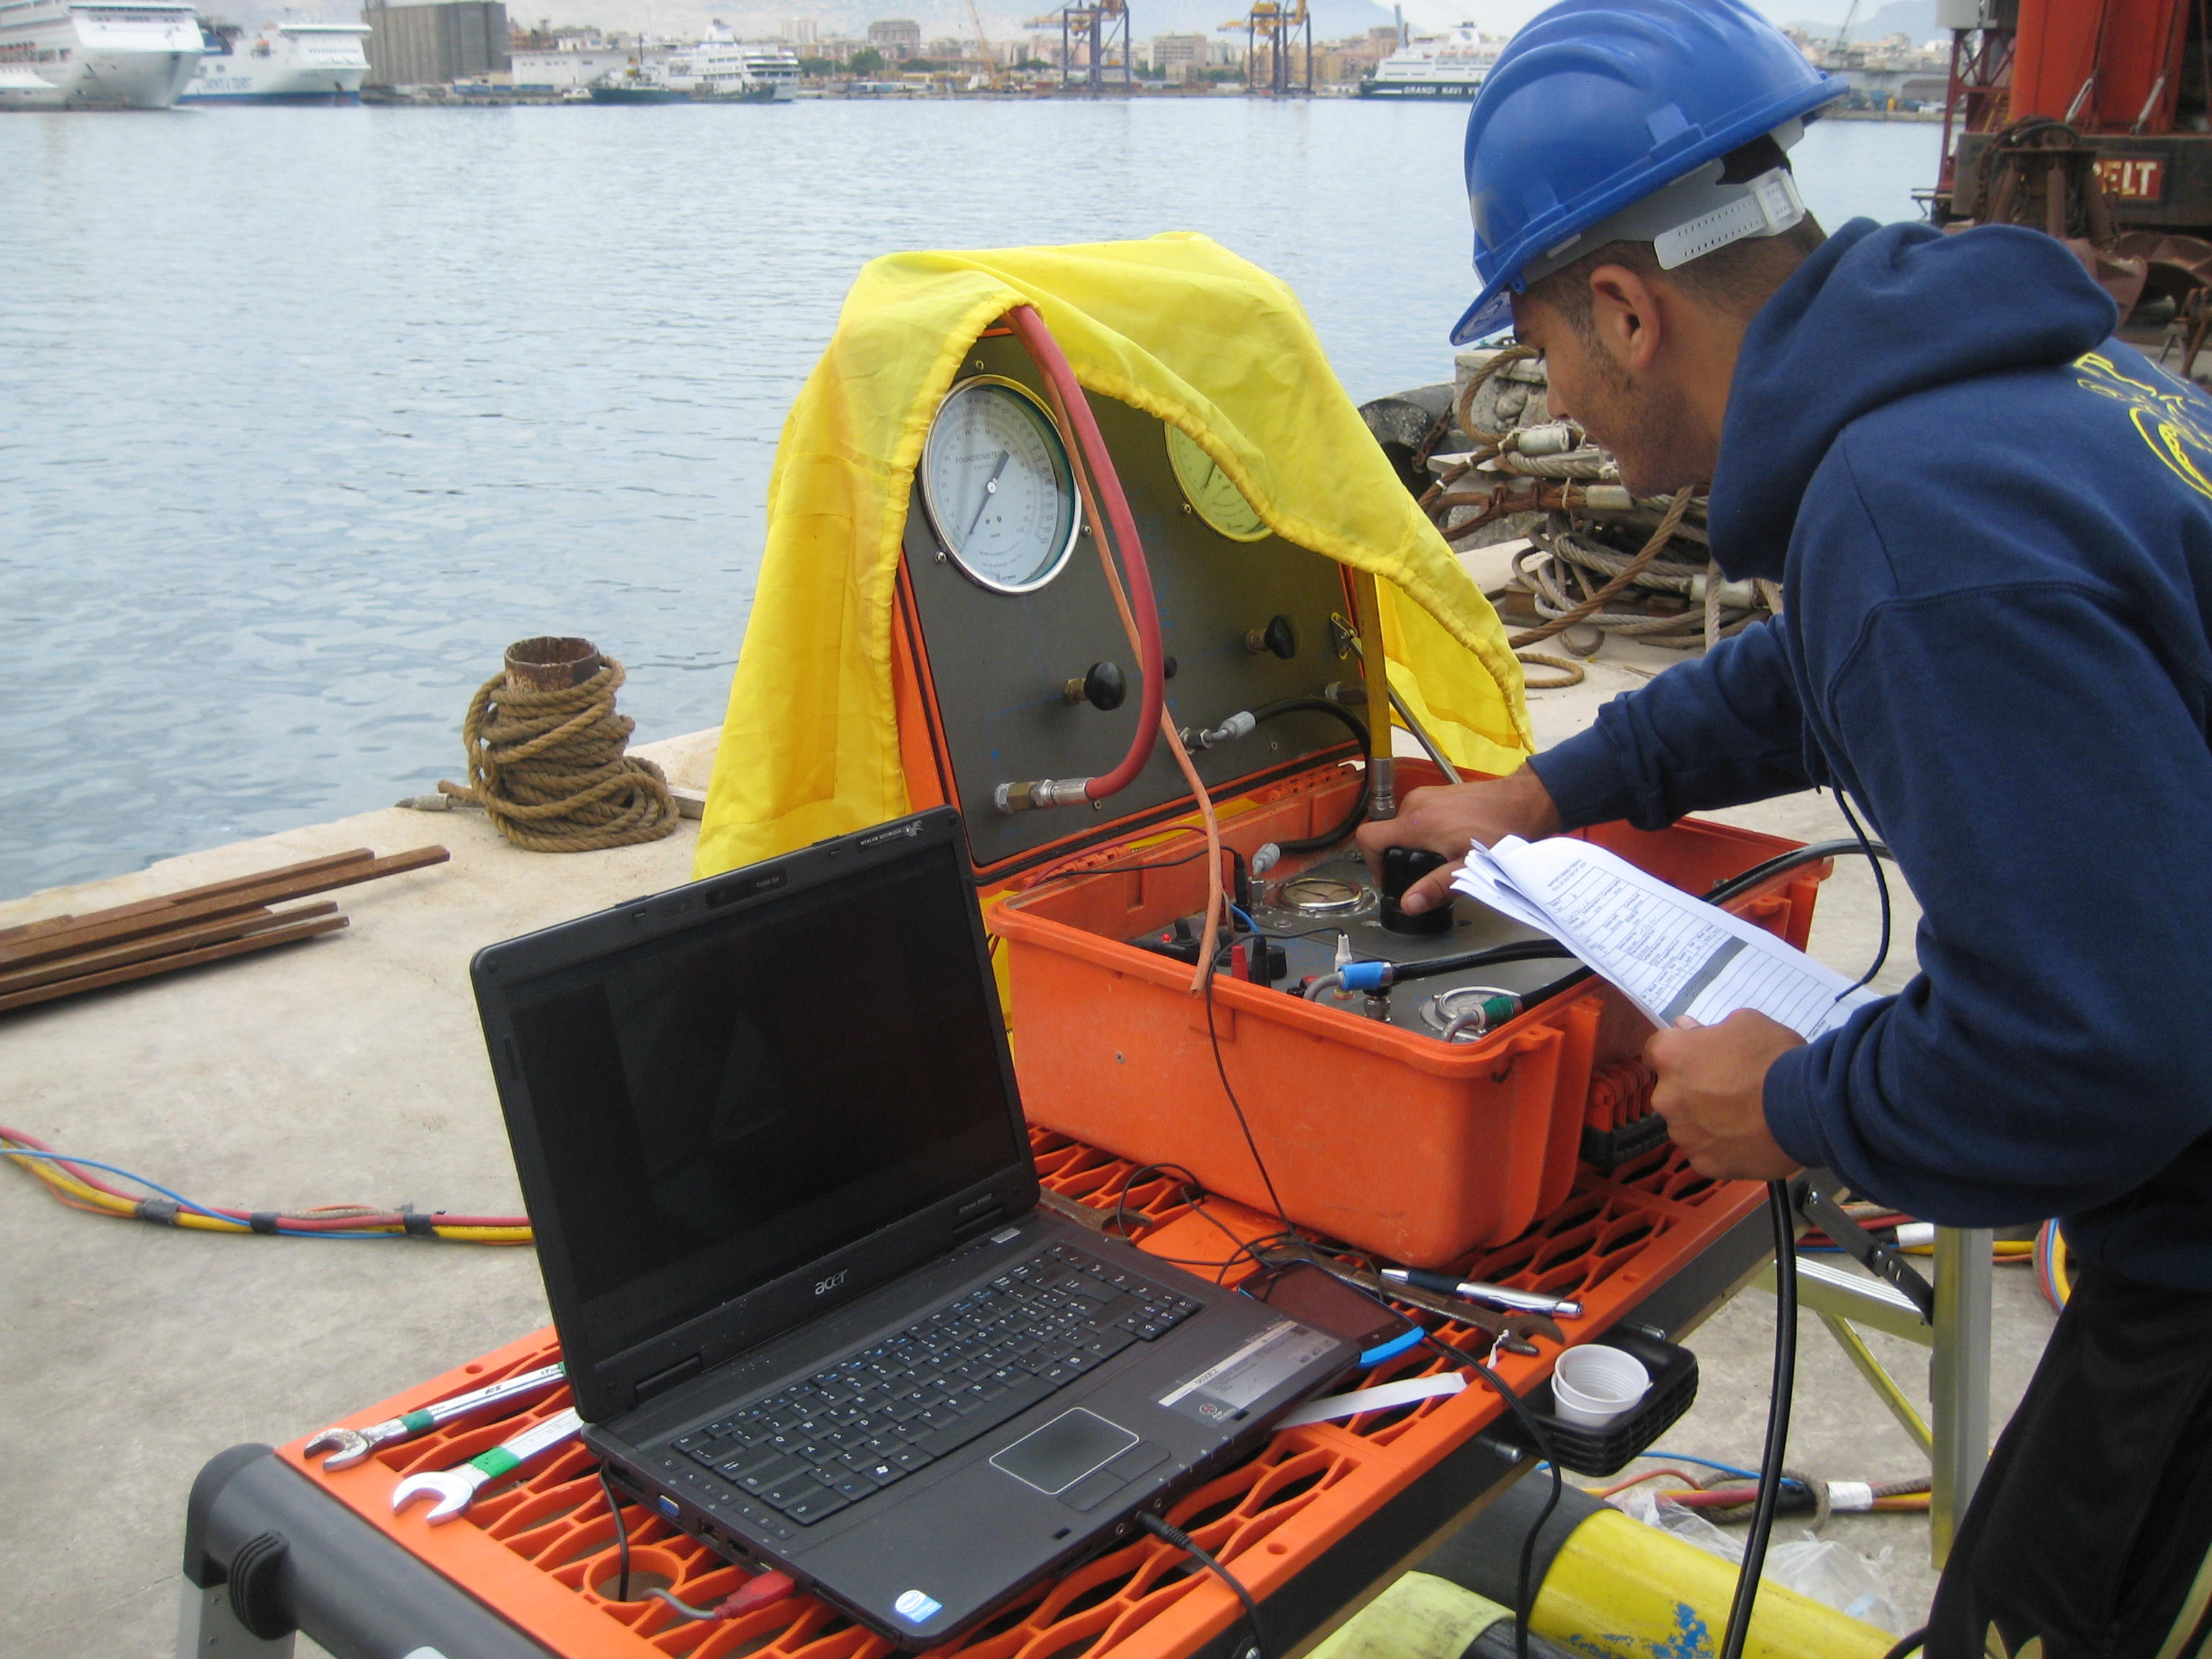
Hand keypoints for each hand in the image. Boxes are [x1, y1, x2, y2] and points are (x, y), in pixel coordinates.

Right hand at [1354, 766, 1562, 914]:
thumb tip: (1407, 905)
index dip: (1371, 863)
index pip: (1368, 837)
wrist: (1524, 801)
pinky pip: (1420, 814)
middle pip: (1388, 835)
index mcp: (1415, 823)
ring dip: (1415, 845)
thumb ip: (1436, 887)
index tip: (1391, 878)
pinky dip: (1427, 831)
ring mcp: (1426, 794)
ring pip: (1405, 825)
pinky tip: (1451, 841)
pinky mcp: (1439, 792)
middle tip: (1426, 874)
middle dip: (1401, 857)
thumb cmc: (1497, 833)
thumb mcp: (1467, 867)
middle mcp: (1414, 804)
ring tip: (1442, 858)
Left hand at [1646, 1010, 1804, 1180]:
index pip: (1656, 1051)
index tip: (1695, 1058)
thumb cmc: (1775, 1058)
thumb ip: (1709, 1029)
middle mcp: (1667, 1097)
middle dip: (1692, 1089)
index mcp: (1671, 1056)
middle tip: (1728, 1089)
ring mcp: (1684, 1134)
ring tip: (1743, 1116)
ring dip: (1705, 1120)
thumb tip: (1688, 1029)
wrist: (1807, 1107)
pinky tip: (1746, 1138)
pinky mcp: (1704, 1163)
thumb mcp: (1746, 1023)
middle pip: (1671, 1091)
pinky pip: (1706, 1152)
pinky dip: (1721, 1147)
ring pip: (1687, 1125)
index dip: (1678, 1053)